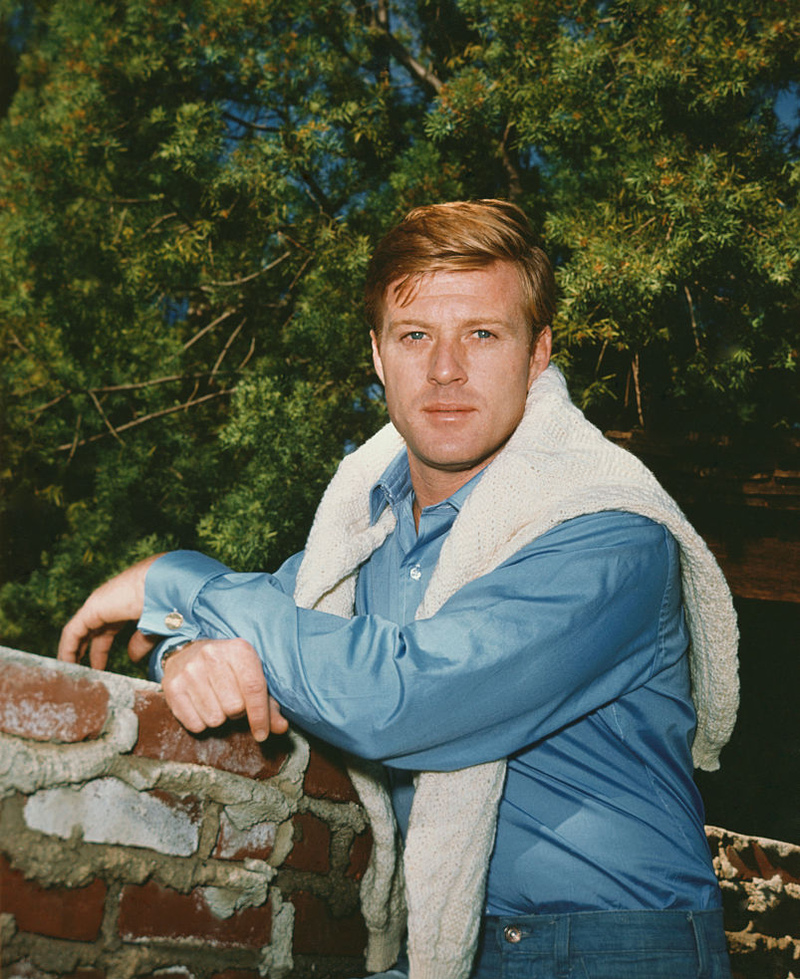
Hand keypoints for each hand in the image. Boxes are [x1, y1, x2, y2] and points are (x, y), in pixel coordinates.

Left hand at [58, 554, 162, 668]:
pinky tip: (66, 664)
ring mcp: (99, 604)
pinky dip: (68, 649)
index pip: (106, 631)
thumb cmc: (169, 603)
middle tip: (80, 673)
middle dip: (85, 652)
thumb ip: (141, 643)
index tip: (100, 670)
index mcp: (125, 606)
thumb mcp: (155, 629)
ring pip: (78, 632)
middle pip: (91, 632)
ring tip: (69, 672)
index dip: (100, 652)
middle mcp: (109, 603)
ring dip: (73, 652)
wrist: (168, 585)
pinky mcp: (92, 609)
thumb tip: (132, 658)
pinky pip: (73, 632)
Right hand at [161, 637, 287, 741]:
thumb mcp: (251, 677)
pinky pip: (195, 724)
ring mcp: (190, 670)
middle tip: (232, 702)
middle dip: (237, 712)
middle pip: (235, 707)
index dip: (260, 716)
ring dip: (220, 717)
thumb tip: (281, 728)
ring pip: (215, 718)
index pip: (254, 688)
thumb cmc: (228, 670)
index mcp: (238, 650)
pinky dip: (202, 723)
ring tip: (216, 701)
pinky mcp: (172, 687)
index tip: (262, 734)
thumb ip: (268, 704)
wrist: (187, 653)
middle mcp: (212, 655)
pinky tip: (201, 706)